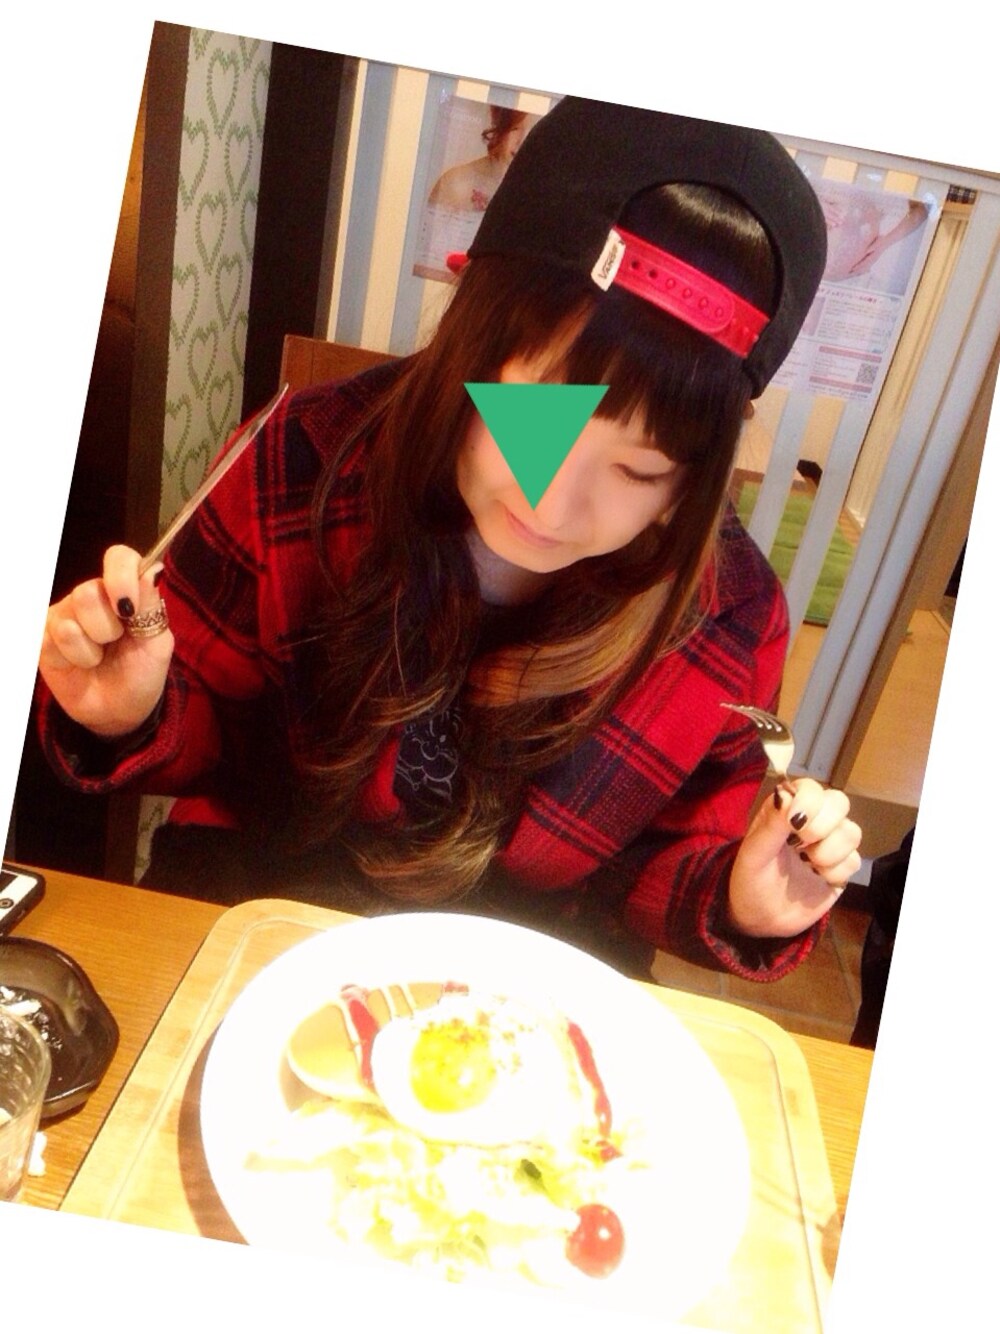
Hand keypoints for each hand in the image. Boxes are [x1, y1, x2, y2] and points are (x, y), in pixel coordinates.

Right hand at [38, 545, 173, 737]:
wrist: (121, 710)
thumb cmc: (141, 673)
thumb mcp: (157, 644)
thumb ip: (152, 607)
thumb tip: (151, 571)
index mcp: (124, 591)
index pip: (119, 558)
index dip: (120, 576)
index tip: (128, 609)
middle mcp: (91, 597)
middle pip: (87, 593)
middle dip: (107, 629)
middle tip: (115, 644)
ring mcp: (64, 615)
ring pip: (68, 622)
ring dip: (89, 651)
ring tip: (98, 659)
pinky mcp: (43, 639)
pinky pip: (49, 643)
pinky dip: (70, 662)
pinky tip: (77, 666)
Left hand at [727, 778, 861, 937]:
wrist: (760, 920)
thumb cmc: (750, 880)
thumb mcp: (753, 854)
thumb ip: (772, 824)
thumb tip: (788, 794)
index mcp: (785, 811)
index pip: (811, 788)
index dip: (810, 800)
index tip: (795, 822)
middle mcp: (811, 822)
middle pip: (839, 802)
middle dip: (824, 825)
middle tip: (801, 845)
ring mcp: (829, 845)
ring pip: (852, 831)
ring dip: (829, 851)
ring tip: (807, 864)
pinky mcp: (842, 869)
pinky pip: (854, 860)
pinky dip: (835, 871)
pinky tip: (817, 877)